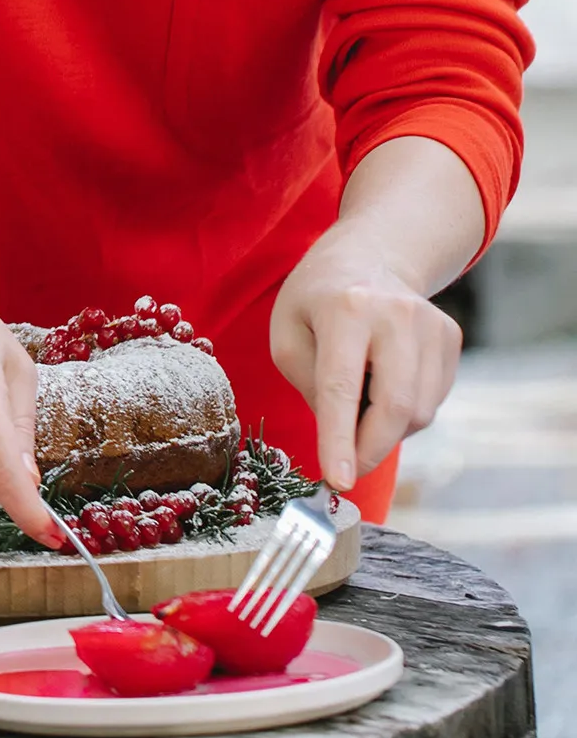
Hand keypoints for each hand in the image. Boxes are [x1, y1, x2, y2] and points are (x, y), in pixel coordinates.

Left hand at [270, 226, 462, 489]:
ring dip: (385, 429)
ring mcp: (432, 325)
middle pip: (395, 407)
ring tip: (358, 402)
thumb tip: (347, 440)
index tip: (337, 481)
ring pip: (419, 411)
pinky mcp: (451, 338)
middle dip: (369, 450)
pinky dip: (404, 411)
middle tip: (346, 469)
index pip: (343, 387)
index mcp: (346, 309)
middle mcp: (397, 314)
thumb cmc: (315, 301)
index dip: (340, 440)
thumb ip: (309, 386)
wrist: (368, 256)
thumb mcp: (287, 334)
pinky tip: (382, 384)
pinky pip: (432, 400)